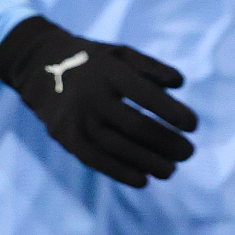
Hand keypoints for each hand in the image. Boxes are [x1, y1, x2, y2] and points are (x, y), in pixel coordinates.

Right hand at [0, 15, 198, 186]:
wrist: (41, 68)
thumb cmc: (94, 61)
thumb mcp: (121, 53)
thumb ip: (152, 67)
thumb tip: (181, 84)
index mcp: (110, 72)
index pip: (147, 96)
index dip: (173, 113)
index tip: (194, 125)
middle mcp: (92, 96)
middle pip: (135, 126)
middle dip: (165, 142)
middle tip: (189, 153)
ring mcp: (77, 119)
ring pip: (117, 147)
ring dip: (148, 162)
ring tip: (172, 170)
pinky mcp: (66, 138)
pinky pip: (96, 160)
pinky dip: (121, 172)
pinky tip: (144, 180)